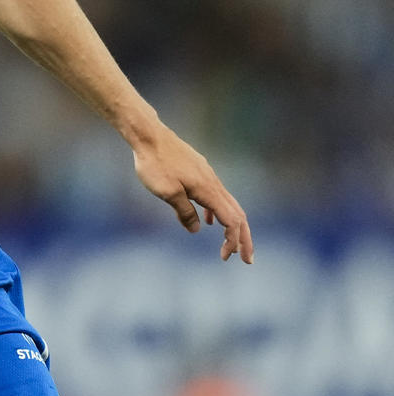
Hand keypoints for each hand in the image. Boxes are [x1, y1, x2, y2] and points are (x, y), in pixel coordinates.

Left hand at [132, 126, 253, 262]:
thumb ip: (184, 212)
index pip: (231, 221)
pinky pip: (214, 196)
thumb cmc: (155, 163)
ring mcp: (207, 176)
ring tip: (228, 243)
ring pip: (227, 204)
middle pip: (237, 214)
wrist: (148, 135)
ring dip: (231, 226)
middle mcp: (213, 183)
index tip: (226, 257)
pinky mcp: (199, 171)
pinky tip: (207, 220)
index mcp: (209, 190)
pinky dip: (216, 212)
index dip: (233, 241)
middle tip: (246, 260)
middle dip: (243, 238)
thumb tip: (196, 229)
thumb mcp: (167, 192)